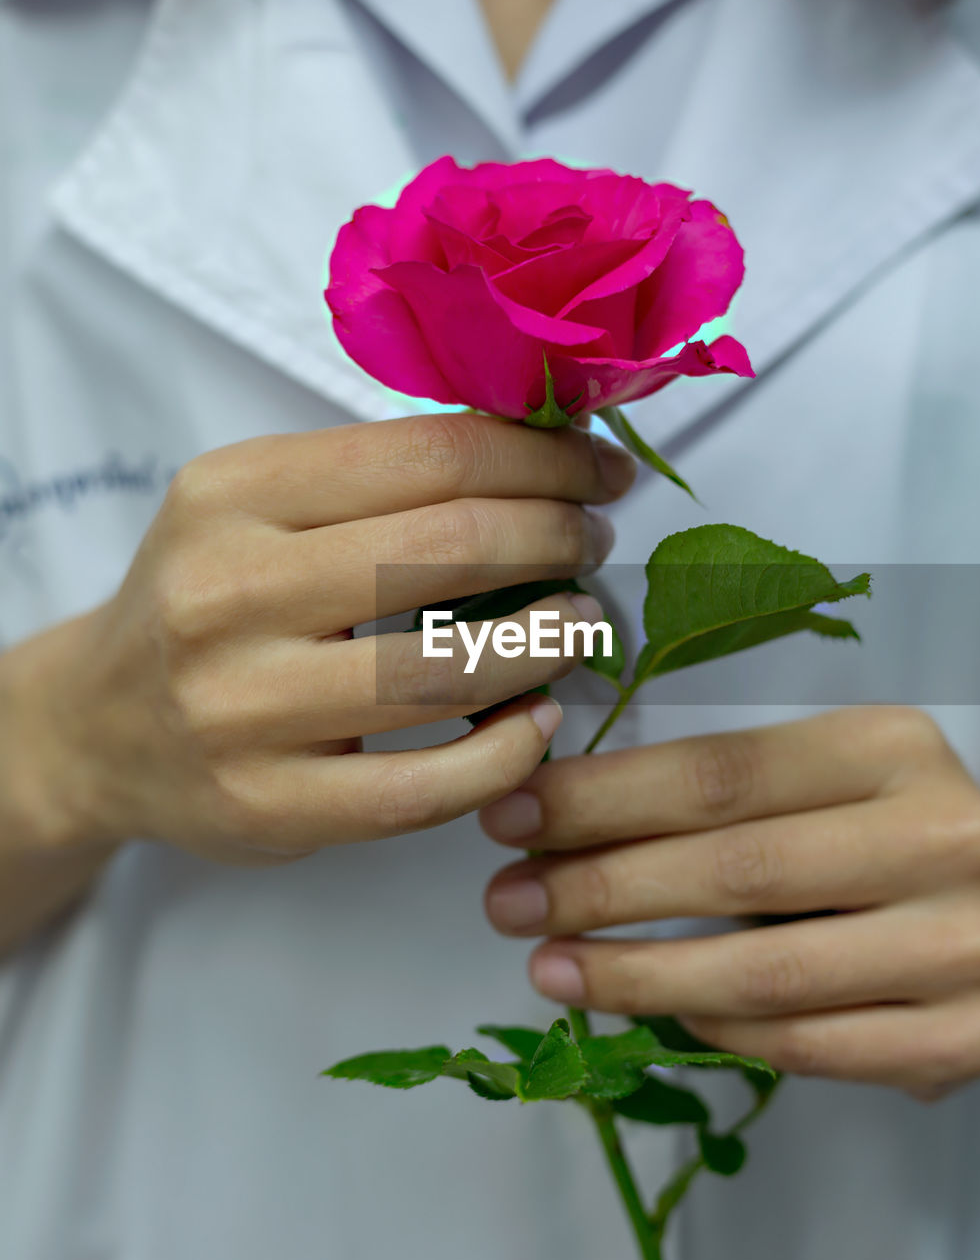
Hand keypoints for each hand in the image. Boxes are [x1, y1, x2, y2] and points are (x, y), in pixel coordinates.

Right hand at [10, 411, 633, 867]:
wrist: (100, 726)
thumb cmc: (206, 601)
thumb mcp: (255, 508)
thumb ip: (373, 481)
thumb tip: (535, 455)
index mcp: (233, 494)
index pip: (428, 455)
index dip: (542, 458)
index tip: (598, 469)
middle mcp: (227, 593)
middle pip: (448, 547)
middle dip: (556, 537)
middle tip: (592, 542)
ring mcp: (245, 709)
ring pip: (446, 669)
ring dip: (548, 642)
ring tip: (581, 624)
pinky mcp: (271, 805)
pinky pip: (425, 786)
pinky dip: (509, 751)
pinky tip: (539, 719)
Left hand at [480, 706, 979, 1098]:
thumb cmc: (876, 824)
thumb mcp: (812, 774)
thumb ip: (712, 792)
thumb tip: (552, 821)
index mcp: (891, 747)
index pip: (721, 773)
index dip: (602, 798)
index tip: (511, 817)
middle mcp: (945, 839)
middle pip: (737, 869)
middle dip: (600, 887)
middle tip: (506, 901)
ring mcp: (964, 947)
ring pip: (764, 974)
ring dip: (633, 975)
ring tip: (547, 966)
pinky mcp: (964, 1040)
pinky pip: (802, 1045)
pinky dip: (710, 1029)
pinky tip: (646, 1008)